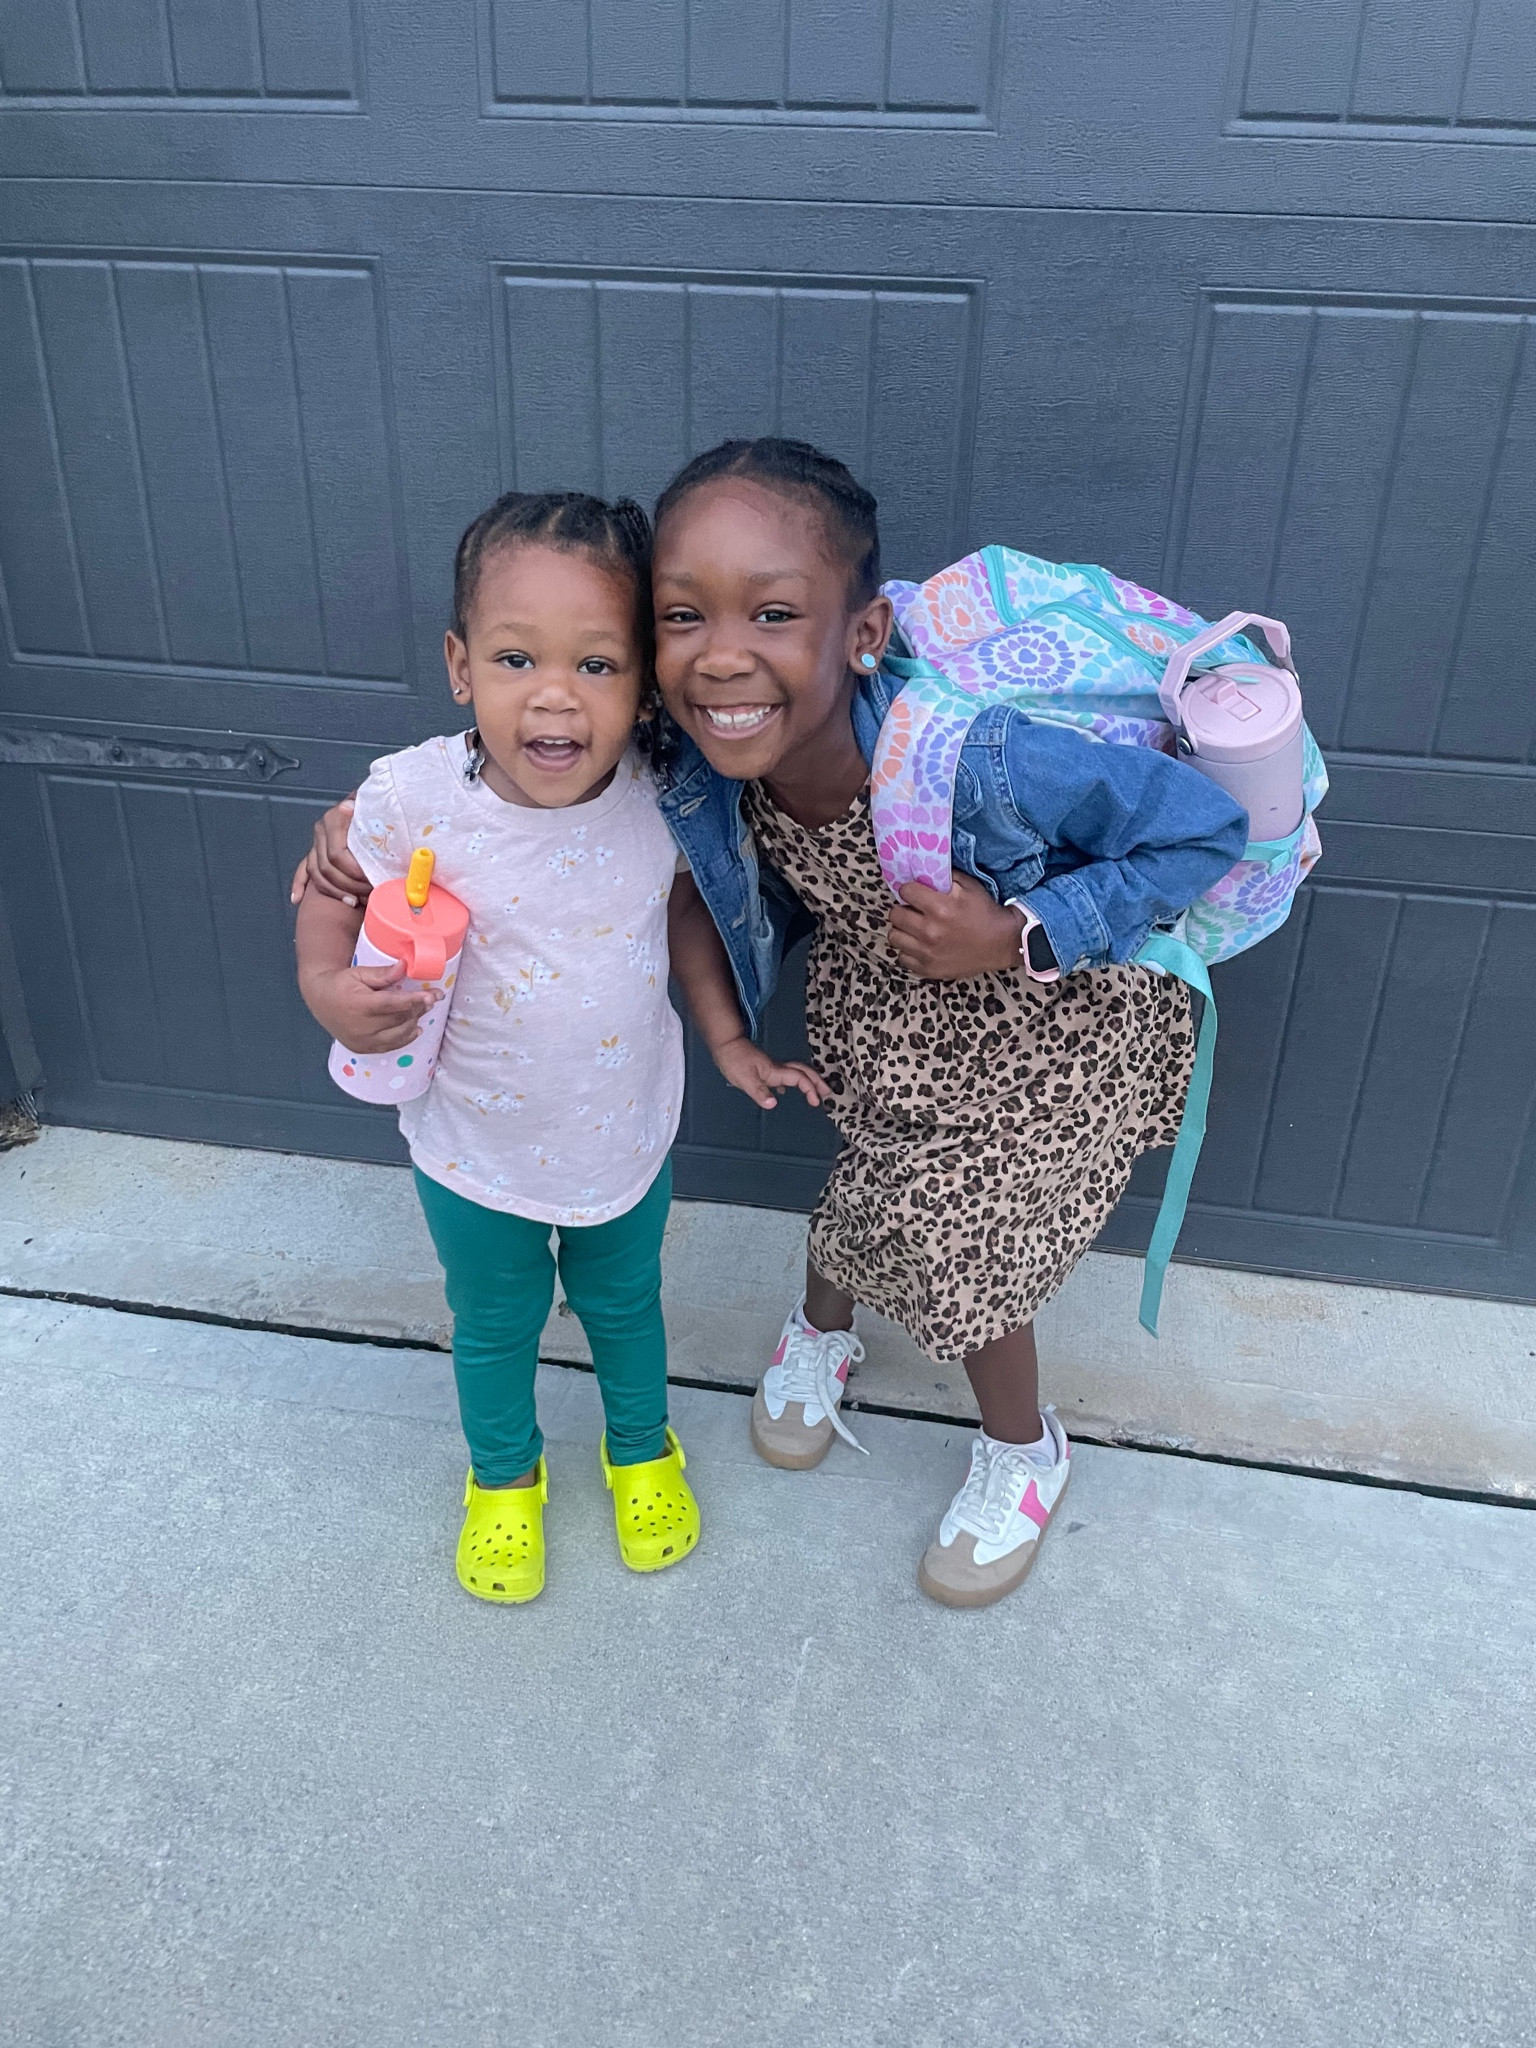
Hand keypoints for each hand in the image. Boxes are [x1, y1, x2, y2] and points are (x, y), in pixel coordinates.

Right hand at [289, 797, 371, 906]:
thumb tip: (349, 807)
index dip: (354, 872)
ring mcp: (316, 842)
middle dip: (349, 886)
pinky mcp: (314, 852)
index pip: (337, 854)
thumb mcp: (377, 811)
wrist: (374, 805)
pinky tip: (297, 899)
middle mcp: (321, 830)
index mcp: (334, 818)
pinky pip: (303, 870)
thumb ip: (368, 811)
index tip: (372, 881)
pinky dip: (299, 884)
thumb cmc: (379, 811)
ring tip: (354, 902)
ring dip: (334, 891)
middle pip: (327, 867)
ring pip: (316, 873)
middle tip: (369, 895)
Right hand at [300, 959, 440, 1054]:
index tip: (432, 995)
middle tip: (433, 998)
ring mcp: (362, 1041)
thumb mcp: (358, 973)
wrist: (320, 1001)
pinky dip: (405, 1038)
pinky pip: (390, 1046)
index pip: (392, 1004)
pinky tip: (415, 1028)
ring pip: (397, 1034)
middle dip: (418, 1008)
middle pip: (398, 1019)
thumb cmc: (341, 984)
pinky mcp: (363, 1048)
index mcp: (359, 1005)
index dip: (413, 1000)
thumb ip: (382, 973)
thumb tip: (404, 966)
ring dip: (414, 1022)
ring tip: (423, 1009)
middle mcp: (361, 1027)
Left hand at [712, 1036, 831, 1111]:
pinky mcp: (765, 1069)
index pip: (799, 1078)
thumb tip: (774, 1104)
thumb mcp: (744, 1079)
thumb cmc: (734, 1060)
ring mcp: (772, 1068)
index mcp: (774, 1072)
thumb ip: (759, 1092)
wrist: (726, 1044)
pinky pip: (784, 1075)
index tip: (816, 1102)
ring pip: (796, 1072)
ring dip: (807, 1080)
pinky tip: (785, 1090)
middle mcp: (776, 1068)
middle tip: (828, 1092)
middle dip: (817, 1081)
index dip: (810, 1089)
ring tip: (815, 1090)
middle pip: (803, 1072)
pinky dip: (791, 1081)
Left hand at [887, 872, 1026, 979]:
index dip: (910, 890)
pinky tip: (920, 946)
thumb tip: (922, 872)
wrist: (1002, 943)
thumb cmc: (985, 912)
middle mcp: (930, 931)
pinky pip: (902, 958)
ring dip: (903, 931)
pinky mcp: (929, 969)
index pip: (905, 891)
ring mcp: (927, 953)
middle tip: (914, 911)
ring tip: (915, 929)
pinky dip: (908, 951)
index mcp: (939, 908)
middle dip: (903, 909)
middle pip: (895, 915)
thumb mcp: (969, 886)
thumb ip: (943, 877)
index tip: (915, 893)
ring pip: (894, 937)